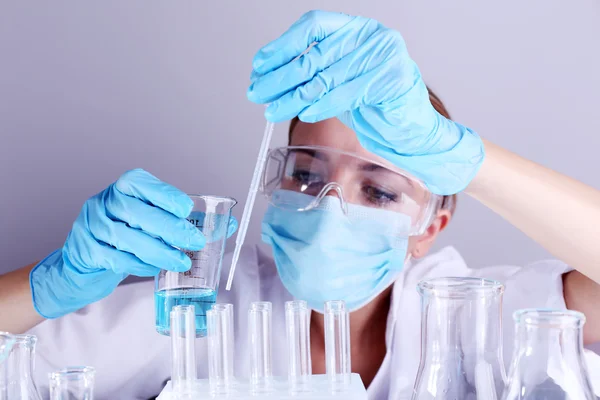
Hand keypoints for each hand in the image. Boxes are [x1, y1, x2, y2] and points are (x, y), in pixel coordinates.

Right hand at [30, 169, 237, 318]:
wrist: (85, 261)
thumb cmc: (128, 234)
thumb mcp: (152, 221)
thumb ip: (185, 221)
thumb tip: (228, 225)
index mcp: (125, 188)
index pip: (141, 184)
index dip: (164, 195)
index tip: (187, 208)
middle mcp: (105, 202)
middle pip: (137, 213)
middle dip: (170, 228)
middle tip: (196, 241)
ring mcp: (93, 226)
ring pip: (128, 238)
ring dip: (159, 252)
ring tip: (182, 262)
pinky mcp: (87, 250)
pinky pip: (117, 258)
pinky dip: (140, 265)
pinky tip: (155, 270)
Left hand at [247, 10, 483, 194]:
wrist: (412, 129)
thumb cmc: (375, 103)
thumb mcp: (338, 80)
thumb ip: (312, 72)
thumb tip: (267, 75)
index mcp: (357, 28)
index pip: (313, 26)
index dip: (283, 45)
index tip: (260, 65)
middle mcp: (372, 37)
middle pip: (315, 54)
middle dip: (280, 77)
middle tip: (258, 92)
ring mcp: (385, 56)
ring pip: (325, 77)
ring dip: (292, 97)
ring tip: (272, 109)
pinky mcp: (392, 81)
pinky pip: (345, 95)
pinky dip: (320, 106)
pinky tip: (304, 113)